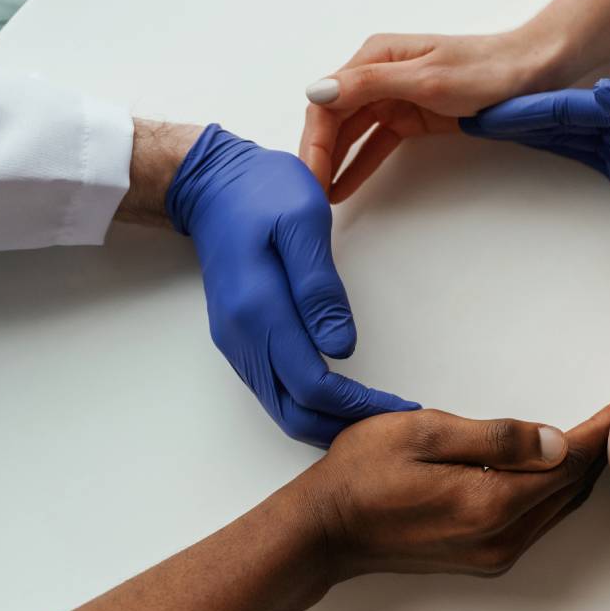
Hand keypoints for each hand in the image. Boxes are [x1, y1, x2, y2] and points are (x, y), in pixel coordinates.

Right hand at [165, 124, 417, 445]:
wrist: (211, 185)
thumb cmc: (263, 194)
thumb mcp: (303, 223)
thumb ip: (320, 288)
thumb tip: (340, 348)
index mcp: (260, 312)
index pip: (312, 386)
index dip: (357, 406)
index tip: (398, 409)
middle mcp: (242, 338)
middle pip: (293, 411)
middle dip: (343, 425)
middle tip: (393, 422)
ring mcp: (237, 342)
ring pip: (280, 406)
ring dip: (325, 419)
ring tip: (374, 413)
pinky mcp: (239, 338)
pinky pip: (273, 388)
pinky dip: (307, 403)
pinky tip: (339, 395)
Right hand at [298, 405, 609, 578]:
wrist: (325, 530)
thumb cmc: (363, 474)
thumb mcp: (425, 434)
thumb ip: (495, 436)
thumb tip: (553, 439)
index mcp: (490, 503)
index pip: (565, 463)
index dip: (595, 431)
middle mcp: (500, 538)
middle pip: (568, 489)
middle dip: (592, 450)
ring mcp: (493, 553)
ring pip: (556, 507)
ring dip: (574, 472)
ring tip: (590, 434)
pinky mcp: (483, 557)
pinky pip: (536, 520)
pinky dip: (551, 491)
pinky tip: (549, 468)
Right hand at [300, 29, 568, 202]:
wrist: (530, 72)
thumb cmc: (484, 70)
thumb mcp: (425, 78)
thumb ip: (370, 85)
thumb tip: (318, 92)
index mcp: (374, 56)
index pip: (327, 102)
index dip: (313, 141)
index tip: (308, 175)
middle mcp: (377, 74)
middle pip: (333, 119)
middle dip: (318, 156)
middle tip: (308, 196)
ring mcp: (393, 96)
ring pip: (351, 133)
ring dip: (334, 163)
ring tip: (320, 198)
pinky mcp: (410, 116)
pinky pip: (375, 142)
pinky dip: (359, 164)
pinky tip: (344, 187)